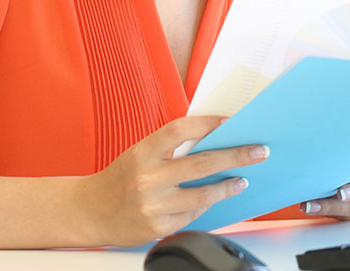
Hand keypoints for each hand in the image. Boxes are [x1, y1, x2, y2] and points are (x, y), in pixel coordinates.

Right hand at [79, 116, 268, 245]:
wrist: (90, 211)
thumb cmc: (120, 179)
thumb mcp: (138, 155)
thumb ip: (169, 149)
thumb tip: (212, 140)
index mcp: (142, 152)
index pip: (180, 130)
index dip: (209, 124)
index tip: (232, 122)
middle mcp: (147, 178)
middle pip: (202, 163)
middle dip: (237, 156)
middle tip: (259, 151)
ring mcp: (153, 204)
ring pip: (203, 194)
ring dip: (228, 186)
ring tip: (242, 179)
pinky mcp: (158, 226)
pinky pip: (192, 214)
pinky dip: (203, 206)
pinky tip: (209, 200)